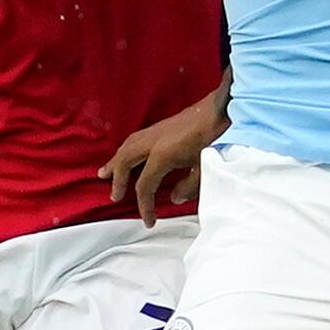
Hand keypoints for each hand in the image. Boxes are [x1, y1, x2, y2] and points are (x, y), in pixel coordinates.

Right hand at [102, 89, 227, 224]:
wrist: (224, 108)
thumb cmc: (216, 136)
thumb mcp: (205, 167)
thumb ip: (189, 187)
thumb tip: (175, 199)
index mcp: (162, 155)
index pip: (144, 185)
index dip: (144, 206)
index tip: (149, 221)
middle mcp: (153, 142)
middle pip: (125, 162)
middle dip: (118, 181)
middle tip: (114, 196)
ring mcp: (155, 132)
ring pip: (126, 147)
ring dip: (116, 162)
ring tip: (105, 173)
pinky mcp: (160, 126)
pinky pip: (134, 139)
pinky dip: (125, 149)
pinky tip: (125, 153)